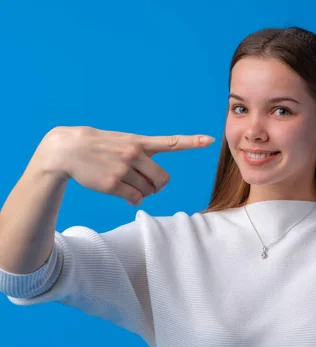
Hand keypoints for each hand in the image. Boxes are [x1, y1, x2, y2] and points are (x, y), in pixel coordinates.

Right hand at [35, 126, 214, 205]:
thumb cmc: (99, 146)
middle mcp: (134, 154)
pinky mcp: (112, 184)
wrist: (67, 149)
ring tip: (127, 184)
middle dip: (158, 186)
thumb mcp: (123, 142)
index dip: (192, 142)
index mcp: (139, 142)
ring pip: (148, 191)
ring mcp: (123, 169)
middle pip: (163, 179)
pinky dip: (133, 200)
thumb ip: (143, 155)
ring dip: (142, 192)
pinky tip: (123, 194)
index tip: (210, 140)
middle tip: (149, 186)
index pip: (171, 142)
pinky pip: (134, 199)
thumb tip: (155, 185)